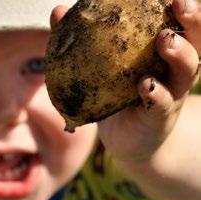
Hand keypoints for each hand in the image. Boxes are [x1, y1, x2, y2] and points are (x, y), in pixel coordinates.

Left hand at [52, 0, 199, 161]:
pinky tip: (145, 85)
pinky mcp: (160, 118)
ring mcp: (172, 93)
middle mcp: (174, 70)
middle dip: (193, 21)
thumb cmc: (115, 95)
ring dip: (179, 54)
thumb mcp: (100, 67)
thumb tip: (59, 12)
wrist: (128, 140)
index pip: (180, 23)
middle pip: (195, 41)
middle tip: (180, 3)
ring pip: (186, 71)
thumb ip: (81, 40)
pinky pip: (162, 104)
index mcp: (163, 52)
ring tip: (166, 40)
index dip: (184, 7)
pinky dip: (156, 94)